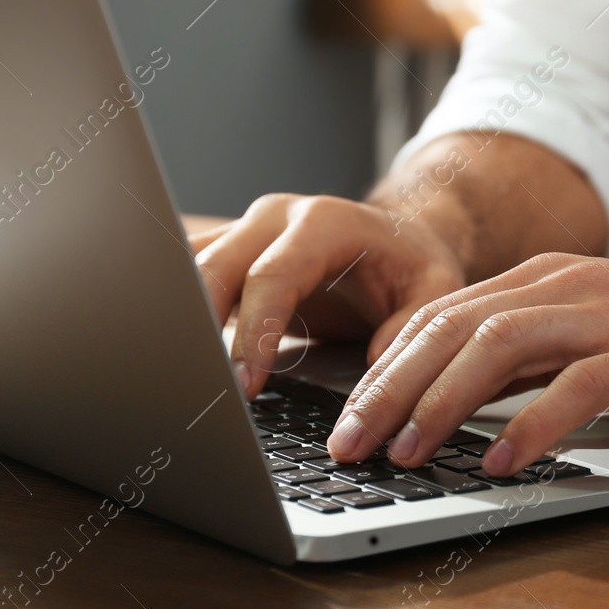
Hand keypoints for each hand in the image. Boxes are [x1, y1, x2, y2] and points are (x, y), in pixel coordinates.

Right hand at [194, 194, 465, 397]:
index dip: (255, 332)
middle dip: (203, 330)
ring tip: (181, 375)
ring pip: (190, 266)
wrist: (397, 235)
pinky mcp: (230, 250)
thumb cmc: (410, 263)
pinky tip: (175, 352)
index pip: (273, 275)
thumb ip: (409, 327)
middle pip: (217, 266)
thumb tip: (374, 369)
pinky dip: (179, 310)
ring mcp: (247, 230)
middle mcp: (277, 218)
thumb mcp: (433, 289)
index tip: (247, 384)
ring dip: (182, 318)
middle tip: (209, 391)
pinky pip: (188, 273)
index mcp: (324, 222)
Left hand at [326, 253, 608, 474]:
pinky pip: (578, 386)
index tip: (348, 415)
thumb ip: (527, 360)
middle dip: (391, 385)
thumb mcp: (590, 343)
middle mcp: (568, 287)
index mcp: (547, 280)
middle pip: (454, 325)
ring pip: (500, 343)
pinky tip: (500, 460)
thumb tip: (452, 401)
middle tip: (350, 440)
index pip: (441, 314)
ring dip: (442, 401)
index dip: (384, 365)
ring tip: (408, 451)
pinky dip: (532, 424)